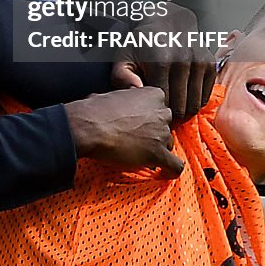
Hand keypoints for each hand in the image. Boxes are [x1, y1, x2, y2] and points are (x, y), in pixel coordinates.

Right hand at [64, 86, 182, 176]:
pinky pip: (175, 166)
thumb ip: (129, 98)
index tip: (139, 122)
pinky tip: (163, 172)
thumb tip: (123, 102)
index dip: (149, 115)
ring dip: (158, 149)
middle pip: (166, 124)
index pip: (161, 106)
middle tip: (138, 138)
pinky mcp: (157, 154)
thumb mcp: (116, 93)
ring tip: (141, 154)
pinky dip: (170, 170)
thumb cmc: (95, 109)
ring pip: (169, 144)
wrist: (89, 126)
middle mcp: (161, 112)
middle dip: (155, 131)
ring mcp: (161, 133)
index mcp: (153, 94)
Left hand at [112, 3, 215, 120]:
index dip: (156, 111)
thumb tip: (136, 91)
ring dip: (184, 108)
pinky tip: (183, 93)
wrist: (166, 21)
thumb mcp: (124, 57)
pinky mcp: (209, 63)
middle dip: (171, 114)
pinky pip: (205, 96)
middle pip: (181, 107)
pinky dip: (195, 100)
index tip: (150, 109)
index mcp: (160, 61)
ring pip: (194, 104)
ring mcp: (199, 61)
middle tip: (162, 109)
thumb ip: (122, 77)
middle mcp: (183, 60)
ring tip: (172, 101)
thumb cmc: (142, 43)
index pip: (164, 102)